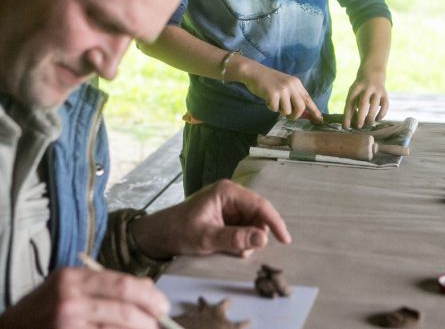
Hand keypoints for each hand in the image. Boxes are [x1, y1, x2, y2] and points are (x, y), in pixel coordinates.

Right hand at [0, 267, 168, 328]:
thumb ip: (100, 287)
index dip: (148, 296)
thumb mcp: (64, 289)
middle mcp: (69, 300)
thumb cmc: (36, 314)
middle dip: (148, 320)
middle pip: (124, 309)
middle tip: (158, 324)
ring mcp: (68, 325)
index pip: (121, 283)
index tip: (162, 305)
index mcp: (71, 278)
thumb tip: (146, 290)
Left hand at [131, 179, 290, 259]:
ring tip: (234, 251)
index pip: (259, 205)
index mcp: (227, 192)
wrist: (160, 235)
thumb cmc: (180, 231)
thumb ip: (236, 238)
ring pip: (253, 223)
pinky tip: (232, 248)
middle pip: (258, 214)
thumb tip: (263, 239)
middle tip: (244, 251)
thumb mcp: (208, 238)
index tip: (285, 240)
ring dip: (249, 239)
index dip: (274, 222)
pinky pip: (244, 228)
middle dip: (257, 234)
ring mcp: (229, 206)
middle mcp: (231, 195)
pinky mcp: (227, 217)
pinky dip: (242, 240)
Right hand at [230, 55, 321, 120]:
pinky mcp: (273, 94)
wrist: (254, 72)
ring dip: (280, 110)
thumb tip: (302, 111)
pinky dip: (270, 107)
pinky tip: (267, 99)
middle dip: (295, 115)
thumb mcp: (284, 84)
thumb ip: (293, 95)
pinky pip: (275, 109)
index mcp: (296, 83)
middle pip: (300, 107)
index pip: (308, 98)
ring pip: (287, 111)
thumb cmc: (268, 80)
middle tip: (288, 116)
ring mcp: (283, 89)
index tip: (320, 119)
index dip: (314, 110)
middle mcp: (292, 85)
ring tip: (274, 102)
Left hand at [343, 68, 388, 127]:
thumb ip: (353, 104)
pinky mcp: (385, 93)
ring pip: (374, 105)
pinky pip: (385, 105)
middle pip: (363, 103)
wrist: (373, 72)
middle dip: (360, 116)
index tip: (345, 126)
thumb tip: (350, 122)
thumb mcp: (354, 92)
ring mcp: (377, 90)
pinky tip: (377, 119)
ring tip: (368, 123)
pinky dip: (382, 114)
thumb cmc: (360, 87)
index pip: (350, 103)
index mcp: (355, 88)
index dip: (347, 115)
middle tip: (358, 127)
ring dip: (371, 116)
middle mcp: (366, 88)